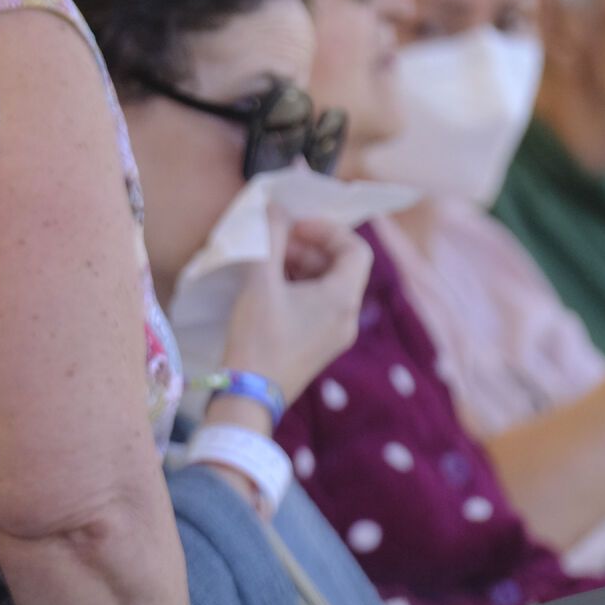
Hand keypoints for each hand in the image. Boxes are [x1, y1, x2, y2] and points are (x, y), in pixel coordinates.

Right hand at [220, 211, 371, 402]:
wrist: (249, 396)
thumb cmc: (258, 336)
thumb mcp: (261, 280)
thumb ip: (272, 237)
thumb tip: (276, 207)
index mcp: (342, 299)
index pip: (356, 249)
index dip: (328, 229)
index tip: (295, 227)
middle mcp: (348, 317)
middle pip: (343, 266)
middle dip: (311, 246)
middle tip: (278, 242)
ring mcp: (336, 335)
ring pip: (330, 286)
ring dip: (304, 266)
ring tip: (270, 262)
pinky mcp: (320, 347)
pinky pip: (321, 306)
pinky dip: (302, 288)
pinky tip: (271, 287)